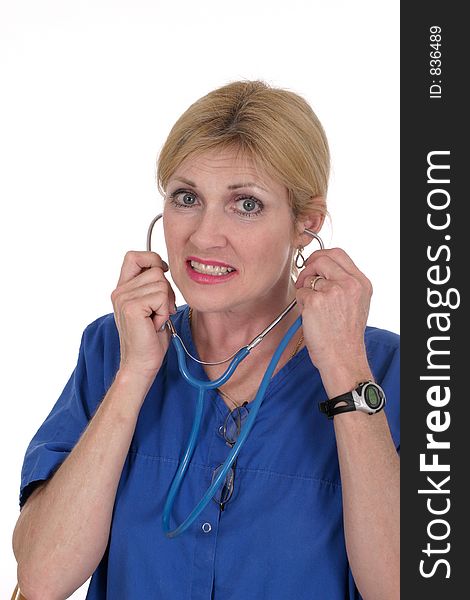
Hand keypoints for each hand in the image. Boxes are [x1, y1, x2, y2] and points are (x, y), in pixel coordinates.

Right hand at [111, 251, 175, 379]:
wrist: (142, 362)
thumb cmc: (150, 337)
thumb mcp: (151, 305)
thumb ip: (152, 285)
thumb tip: (163, 267)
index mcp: (122, 288)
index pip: (134, 256)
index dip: (152, 259)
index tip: (162, 273)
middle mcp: (119, 291)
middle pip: (156, 270)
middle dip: (166, 290)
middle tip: (159, 312)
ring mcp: (123, 298)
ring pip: (161, 283)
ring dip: (166, 304)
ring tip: (155, 319)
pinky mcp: (131, 307)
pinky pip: (161, 296)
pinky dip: (164, 312)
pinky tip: (155, 324)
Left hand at [295, 248, 372, 386]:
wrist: (343, 357)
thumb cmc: (345, 335)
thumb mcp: (356, 303)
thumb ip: (344, 283)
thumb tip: (322, 268)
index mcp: (361, 283)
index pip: (338, 254)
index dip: (322, 256)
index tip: (314, 263)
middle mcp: (349, 284)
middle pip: (321, 259)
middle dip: (309, 268)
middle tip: (305, 281)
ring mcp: (332, 291)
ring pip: (308, 278)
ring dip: (305, 291)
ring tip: (315, 310)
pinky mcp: (315, 302)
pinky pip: (300, 292)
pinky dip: (301, 303)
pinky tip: (311, 317)